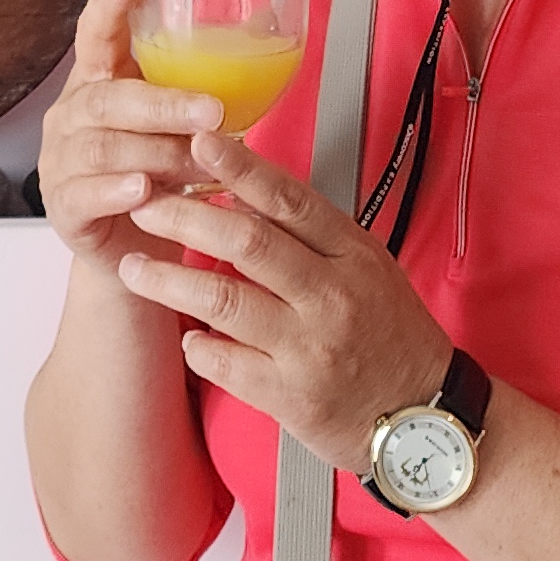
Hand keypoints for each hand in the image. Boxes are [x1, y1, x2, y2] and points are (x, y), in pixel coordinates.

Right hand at [33, 0, 221, 267]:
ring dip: (156, 153)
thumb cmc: (161, 172)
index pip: (96, 33)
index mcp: (100, 80)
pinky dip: (116, 191)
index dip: (110, 4)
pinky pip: (86, 193)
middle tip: (212, 111)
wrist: (133, 248)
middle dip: (163, 103)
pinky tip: (143, 190)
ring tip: (197, 163)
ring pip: (104, 147)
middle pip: (109, 98)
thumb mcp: (182, 121)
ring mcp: (62, 161)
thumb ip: (210, 77)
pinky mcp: (63, 207)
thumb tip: (266, 20)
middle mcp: (74, 115)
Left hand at [115, 126, 456, 466]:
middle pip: (247, 241)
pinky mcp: (292, 397)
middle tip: (144, 205)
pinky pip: (226, 363)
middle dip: (183, 217)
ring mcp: (310, 348)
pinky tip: (184, 336)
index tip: (199, 143)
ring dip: (169, 280)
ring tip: (134, 268)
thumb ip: (312, 235)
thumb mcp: (368, 269)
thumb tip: (243, 195)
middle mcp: (332, 296)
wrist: (425, 417)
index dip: (240, 169)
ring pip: (224, 300)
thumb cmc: (391, 337)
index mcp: (354, 256)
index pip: (290, 200)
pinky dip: (196, 345)